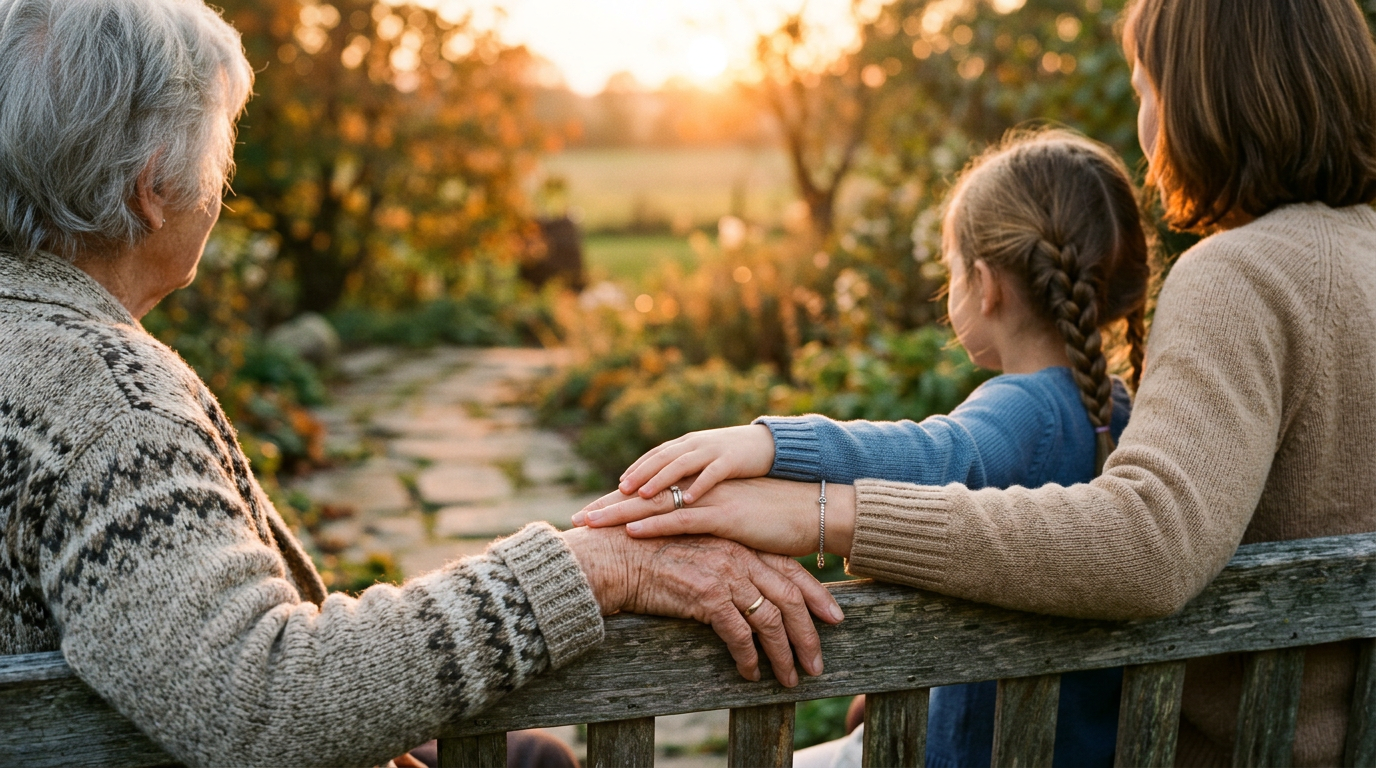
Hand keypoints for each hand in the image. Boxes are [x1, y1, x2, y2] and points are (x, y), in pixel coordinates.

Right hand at [561, 526, 843, 686]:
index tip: (835, 616)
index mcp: (739, 542)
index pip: (791, 569)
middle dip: (809, 633)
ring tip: (790, 677)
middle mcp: (738, 555)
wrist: (613, 555)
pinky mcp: (705, 595)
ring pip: (770, 619)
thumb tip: (746, 590)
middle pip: (790, 597)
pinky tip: (751, 674)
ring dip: (784, 653)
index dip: (817, 594)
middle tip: (818, 662)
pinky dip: (749, 658)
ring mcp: (723, 573)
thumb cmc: (648, 553)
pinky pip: (739, 634)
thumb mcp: (696, 549)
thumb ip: (724, 562)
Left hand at [574, 478, 856, 559]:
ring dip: (622, 510)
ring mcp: (713, 495)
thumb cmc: (780, 515)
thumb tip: (689, 529)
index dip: (620, 499)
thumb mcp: (738, 513)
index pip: (653, 487)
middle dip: (609, 504)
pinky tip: (632, 529)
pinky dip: (656, 522)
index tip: (591, 512)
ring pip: (657, 499)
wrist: (818, 508)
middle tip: (577, 519)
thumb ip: (711, 516)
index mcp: (702, 479)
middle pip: (646, 489)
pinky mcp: (727, 512)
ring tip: (592, 521)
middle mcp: (703, 481)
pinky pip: (683, 516)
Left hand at [610, 424, 776, 505]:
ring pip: (680, 466)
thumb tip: (664, 491)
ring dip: (659, 480)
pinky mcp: (734, 462)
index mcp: (689, 445)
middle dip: (637, 477)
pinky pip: (713, 474)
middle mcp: (696, 445)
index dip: (635, 470)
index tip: (613, 489)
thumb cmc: (740, 462)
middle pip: (660, 460)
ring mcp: (714, 452)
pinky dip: (698, 486)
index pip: (655, 456)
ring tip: (641, 496)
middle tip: (618, 493)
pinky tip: (685, 501)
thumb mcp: (709, 466)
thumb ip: (688, 474)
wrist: (776, 446)